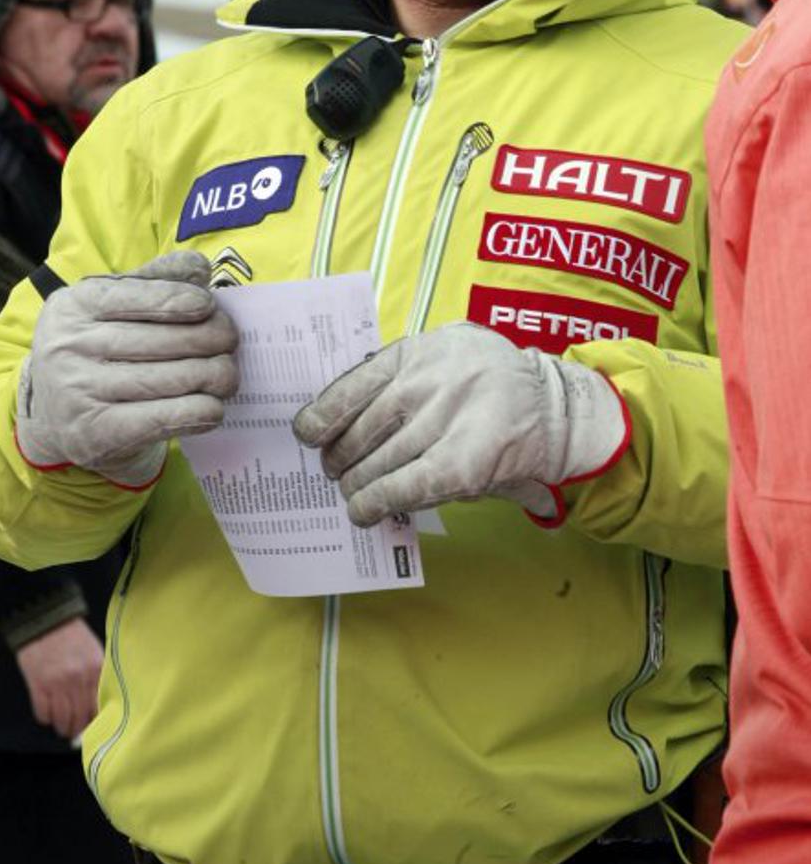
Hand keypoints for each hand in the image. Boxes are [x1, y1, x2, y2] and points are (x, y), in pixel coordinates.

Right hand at [15, 617, 104, 739]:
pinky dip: (46, 718)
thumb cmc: (72, 635)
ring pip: (62, 720)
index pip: (99, 707)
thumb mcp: (94, 652)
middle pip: (80, 718)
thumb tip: (98, 706)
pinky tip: (48, 714)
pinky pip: (43, 714)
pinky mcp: (38, 686)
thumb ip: (97, 676)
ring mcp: (57, 684)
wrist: (45, 619)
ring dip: (62, 727)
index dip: (95, 721)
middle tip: (75, 731)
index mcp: (96, 670)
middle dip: (77, 729)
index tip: (93, 727)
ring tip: (62, 726)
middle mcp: (79, 680)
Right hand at [16, 250, 238, 486]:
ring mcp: (79, 393)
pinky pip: (166, 418)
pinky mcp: (97, 434)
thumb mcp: (113, 305)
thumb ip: (154, 280)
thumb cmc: (99, 348)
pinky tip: (213, 406)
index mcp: (74, 305)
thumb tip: (199, 268)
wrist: (56, 416)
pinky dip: (200, 411)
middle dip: (210, 339)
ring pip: (172, 379)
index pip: (132, 294)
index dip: (177, 299)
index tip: (209, 305)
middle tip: (231, 342)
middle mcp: (70, 347)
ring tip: (227, 375)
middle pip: (161, 339)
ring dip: (214, 376)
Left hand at [293, 322, 628, 526]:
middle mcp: (429, 382)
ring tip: (352, 491)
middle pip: (361, 430)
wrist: (557, 409)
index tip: (306, 432)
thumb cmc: (492, 383)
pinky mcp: (462, 464)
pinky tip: (362, 511)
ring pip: (377, 463)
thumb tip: (343, 410)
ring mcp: (446, 422)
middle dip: (340, 457)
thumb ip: (404, 372)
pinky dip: (375, 503)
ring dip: (355, 484)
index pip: (354, 384)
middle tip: (334, 470)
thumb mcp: (448, 352)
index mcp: (420, 351)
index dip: (322, 413)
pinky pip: (402, 488)